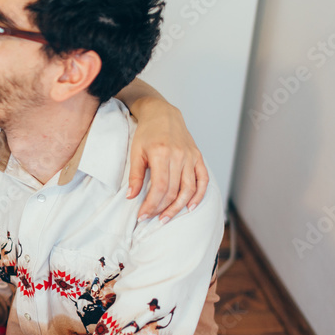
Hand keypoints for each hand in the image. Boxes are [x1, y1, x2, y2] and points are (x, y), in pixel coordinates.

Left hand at [127, 98, 207, 221]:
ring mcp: (191, 157)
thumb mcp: (135, 152)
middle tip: (152, 219)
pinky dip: (199, 195)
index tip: (143, 215)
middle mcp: (179, 156)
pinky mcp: (198, 157)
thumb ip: (135, 175)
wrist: (163, 115)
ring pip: (189, 189)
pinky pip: (203, 180)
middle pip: (174, 191)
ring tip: (167, 218)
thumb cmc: (147, 133)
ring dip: (179, 207)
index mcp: (162, 154)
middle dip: (162, 208)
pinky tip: (190, 207)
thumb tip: (131, 197)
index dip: (151, 205)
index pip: (160, 187)